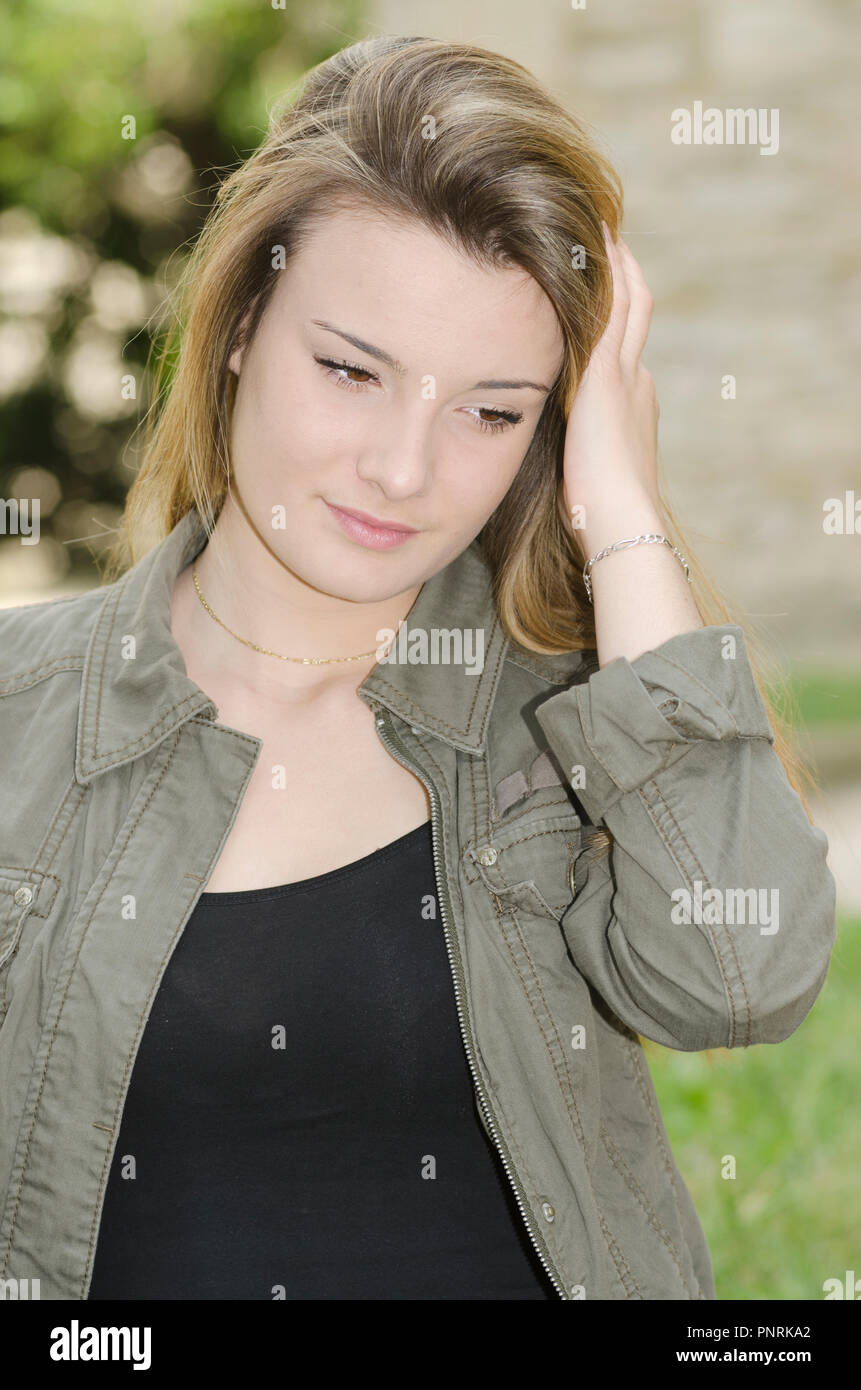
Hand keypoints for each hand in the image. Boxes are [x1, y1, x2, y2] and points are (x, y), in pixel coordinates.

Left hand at [562, 222, 662, 557]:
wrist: (620, 521)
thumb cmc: (596, 516)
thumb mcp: (583, 476)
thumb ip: (571, 455)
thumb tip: (552, 462)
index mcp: (633, 406)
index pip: (623, 346)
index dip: (615, 313)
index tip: (599, 287)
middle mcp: (636, 381)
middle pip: (633, 311)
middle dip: (621, 275)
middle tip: (605, 236)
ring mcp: (625, 374)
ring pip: (626, 300)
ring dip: (614, 262)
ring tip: (597, 224)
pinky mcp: (605, 375)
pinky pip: (607, 307)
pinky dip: (602, 273)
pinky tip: (589, 242)